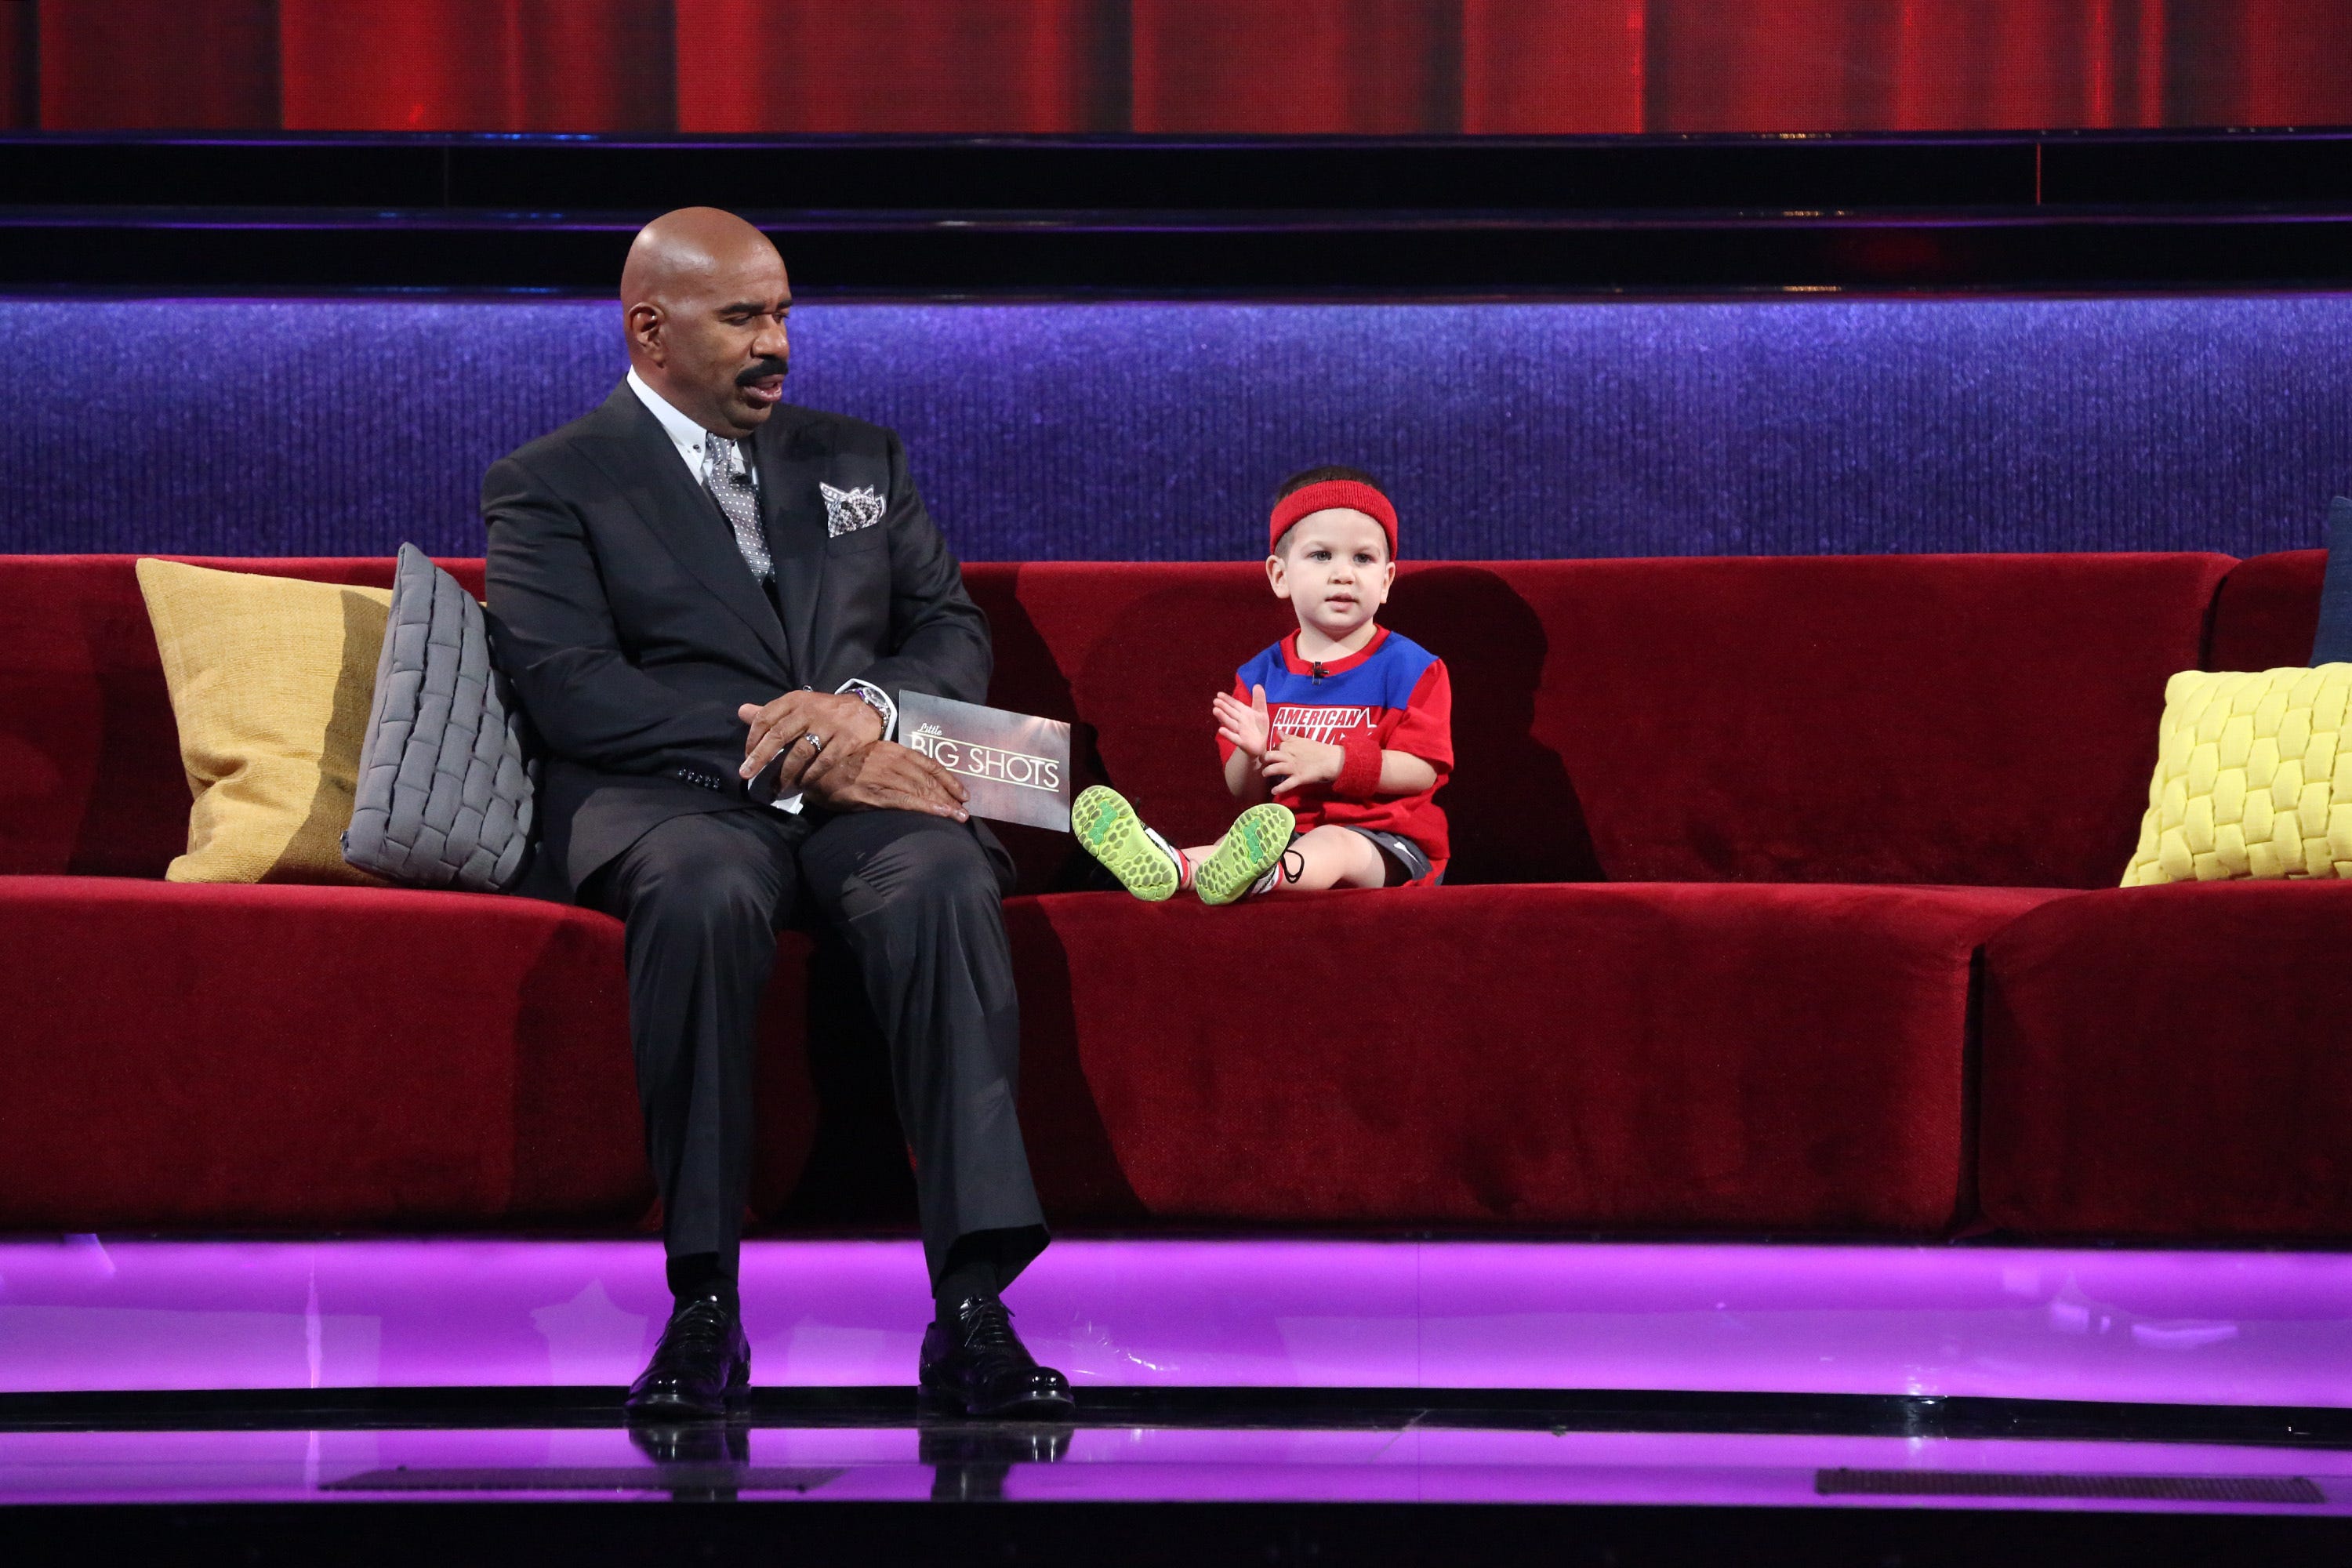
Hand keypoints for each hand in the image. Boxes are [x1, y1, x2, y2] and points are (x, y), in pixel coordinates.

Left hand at [737, 690, 883, 792]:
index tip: (747, 757)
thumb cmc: (823, 710)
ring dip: (786, 772)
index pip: (766, 717)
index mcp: (795, 700)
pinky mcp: (846, 739)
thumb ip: (770, 712)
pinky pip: (824, 761)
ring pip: (801, 751)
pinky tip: (802, 785)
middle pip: (779, 735)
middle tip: (748, 775)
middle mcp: (810, 710)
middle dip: (761, 757)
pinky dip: (811, 775)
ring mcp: (829, 725)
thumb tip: (741, 711)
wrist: (865, 708)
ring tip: (777, 787)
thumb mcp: (797, 705)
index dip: (753, 739)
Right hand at [798, 738, 971, 819]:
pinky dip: (925, 808)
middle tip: (965, 810)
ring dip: (943, 804)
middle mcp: (890, 760)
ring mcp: (881, 776)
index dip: (948, 779)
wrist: (811, 768)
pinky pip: (904, 801)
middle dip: (949, 796)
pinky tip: (939, 815)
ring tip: (958, 817)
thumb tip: (915, 777)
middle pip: (928, 779)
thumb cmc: (841, 764)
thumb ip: (892, 763)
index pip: (928, 763)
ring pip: (920, 790)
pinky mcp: (871, 794)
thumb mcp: (870, 756)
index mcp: (891, 749)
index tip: (963, 793)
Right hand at [1213, 684, 1273, 759]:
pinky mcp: (1242, 742)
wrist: (1260, 744)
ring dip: (1223, 717)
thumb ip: (1259, 699)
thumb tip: (1257, 684)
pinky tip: (1221, 730)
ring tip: (1215, 710)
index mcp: (1244, 713)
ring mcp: (1240, 731)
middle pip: (1231, 713)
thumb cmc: (1258, 727)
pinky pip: (1234, 738)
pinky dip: (1228, 734)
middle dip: (1223, 707)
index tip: (1219, 694)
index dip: (1228, 699)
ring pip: (1230, 723)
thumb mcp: (1261, 712)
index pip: (1235, 704)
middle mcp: (1240, 721)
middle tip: (1215, 701)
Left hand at [1261, 733, 1342, 796]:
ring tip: (1265, 775)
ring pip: (1275, 769)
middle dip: (1265, 760)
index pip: (1275, 746)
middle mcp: (1289, 755)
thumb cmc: (1318, 749)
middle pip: (1270, 756)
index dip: (1273, 751)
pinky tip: (1273, 791)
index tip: (1273, 755)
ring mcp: (1293, 767)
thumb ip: (1289, 737)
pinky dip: (1279, 788)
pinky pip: (1286, 784)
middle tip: (1265, 764)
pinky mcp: (1299, 778)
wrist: (1332, 760)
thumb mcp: (1303, 740)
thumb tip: (1278, 732)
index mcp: (1290, 745)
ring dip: (1267, 772)